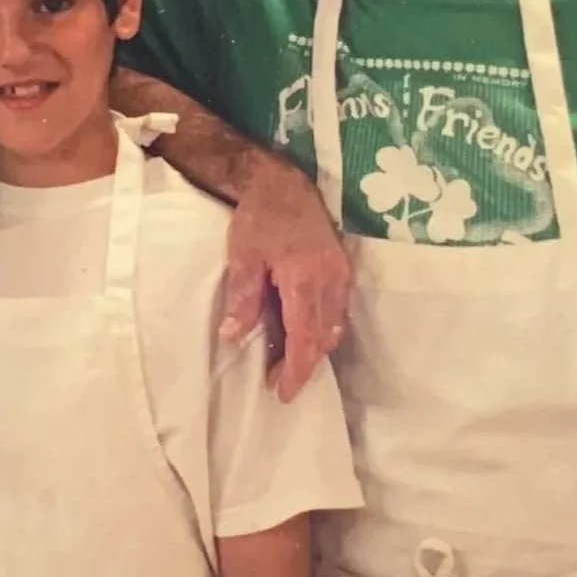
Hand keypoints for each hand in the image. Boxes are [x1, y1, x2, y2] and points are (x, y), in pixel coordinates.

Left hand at [223, 159, 349, 402]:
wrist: (283, 184)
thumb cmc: (259, 219)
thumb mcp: (242, 256)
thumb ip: (243, 297)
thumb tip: (233, 336)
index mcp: (304, 280)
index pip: (304, 337)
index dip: (295, 369)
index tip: (283, 392)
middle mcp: (330, 280)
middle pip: (323, 337)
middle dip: (304, 365)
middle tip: (281, 383)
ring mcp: (340, 274)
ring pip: (334, 326)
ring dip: (315, 349)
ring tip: (291, 364)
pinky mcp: (343, 268)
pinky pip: (339, 311)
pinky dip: (325, 330)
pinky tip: (308, 336)